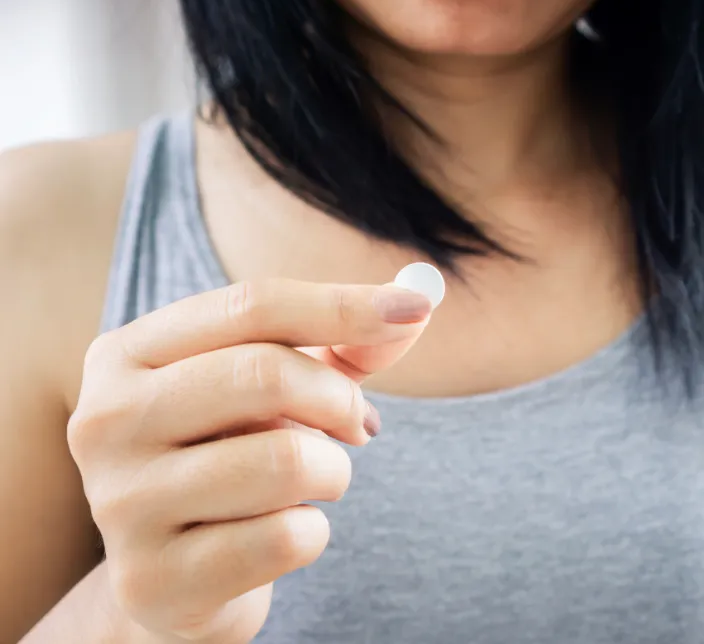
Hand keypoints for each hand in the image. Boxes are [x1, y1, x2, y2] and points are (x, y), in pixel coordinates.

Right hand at [67, 279, 432, 642]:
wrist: (177, 580)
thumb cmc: (231, 458)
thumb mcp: (275, 392)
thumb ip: (341, 349)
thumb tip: (413, 310)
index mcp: (127, 355)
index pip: (252, 306)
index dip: (343, 304)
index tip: (417, 307)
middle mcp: (105, 421)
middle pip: (266, 373)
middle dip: (338, 397)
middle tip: (354, 422)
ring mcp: (122, 504)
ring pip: (287, 460)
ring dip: (332, 471)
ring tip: (315, 481)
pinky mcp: (155, 579)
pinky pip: (287, 537)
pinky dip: (313, 532)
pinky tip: (284, 534)